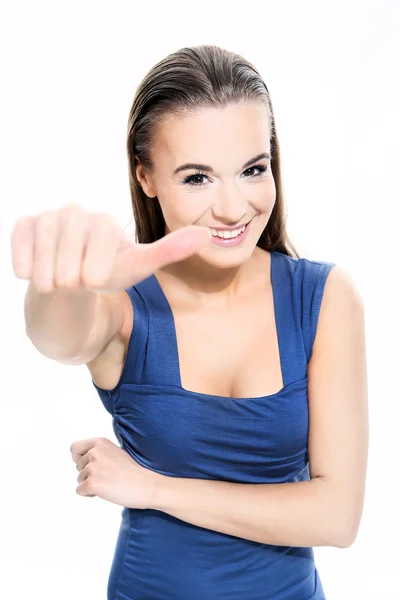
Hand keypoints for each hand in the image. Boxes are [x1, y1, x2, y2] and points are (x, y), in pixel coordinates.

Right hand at [11, 203, 211, 293]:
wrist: (70, 284)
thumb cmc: (107, 276)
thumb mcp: (139, 267)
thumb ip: (170, 251)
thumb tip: (209, 234)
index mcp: (104, 222)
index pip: (100, 240)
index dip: (95, 267)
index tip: (95, 281)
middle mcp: (75, 213)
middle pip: (70, 255)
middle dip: (72, 279)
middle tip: (76, 283)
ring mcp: (48, 218)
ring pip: (44, 256)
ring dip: (50, 278)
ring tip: (59, 282)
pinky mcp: (25, 225)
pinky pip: (19, 245)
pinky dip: (25, 265)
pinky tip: (33, 274)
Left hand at [70, 437, 160, 508]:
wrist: (146, 485)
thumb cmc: (133, 471)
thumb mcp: (115, 452)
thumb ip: (99, 453)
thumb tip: (80, 461)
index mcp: (100, 442)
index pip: (75, 448)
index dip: (79, 458)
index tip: (88, 465)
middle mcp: (94, 452)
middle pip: (77, 466)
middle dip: (88, 474)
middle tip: (107, 477)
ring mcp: (93, 468)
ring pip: (79, 479)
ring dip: (90, 484)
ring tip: (108, 484)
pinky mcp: (92, 483)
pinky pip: (80, 491)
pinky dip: (89, 494)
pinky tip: (105, 492)